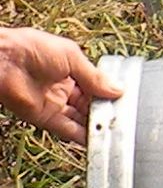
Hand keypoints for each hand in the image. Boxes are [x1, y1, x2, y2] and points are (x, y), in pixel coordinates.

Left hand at [0, 28, 123, 144]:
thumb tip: (117, 90)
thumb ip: (94, 77)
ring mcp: (54, 104)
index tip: (125, 101)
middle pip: (89, 105)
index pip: (96, 86)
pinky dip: (81, 136)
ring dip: (96, 125)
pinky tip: (96, 139)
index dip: (109, 94)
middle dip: (105, 111)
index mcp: (71, 71)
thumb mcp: (71, 57)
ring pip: (80, 119)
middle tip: (123, 118)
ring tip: (115, 131)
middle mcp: (64, 89)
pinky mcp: (44, 118)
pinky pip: (66, 129)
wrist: (3, 59)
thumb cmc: (32, 48)